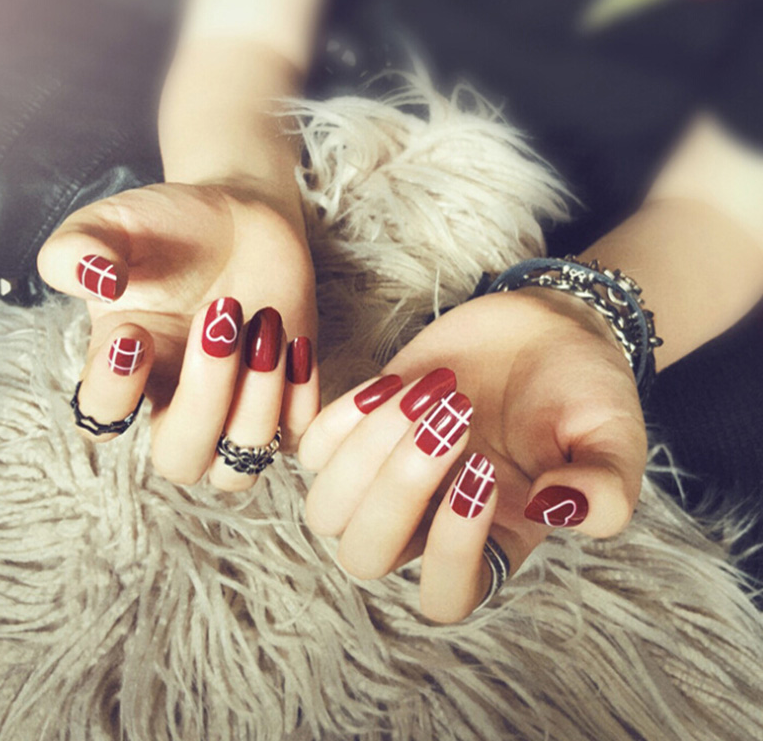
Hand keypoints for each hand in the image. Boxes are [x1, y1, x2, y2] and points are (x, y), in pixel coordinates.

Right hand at [37, 182, 318, 488]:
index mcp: (124, 370)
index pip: (101, 420)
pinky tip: (295, 340)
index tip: (133, 332)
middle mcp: (176, 401)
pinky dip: (300, 398)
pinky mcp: (286, 399)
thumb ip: (78, 247)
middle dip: (203, 400)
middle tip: (220, 318)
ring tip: (267, 325)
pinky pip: (297, 438)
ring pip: (239, 467)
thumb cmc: (172, 226)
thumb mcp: (115, 223)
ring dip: (257, 403)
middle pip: (180, 460)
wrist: (245, 218)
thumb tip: (96, 280)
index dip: (114, 390)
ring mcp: (233, 408)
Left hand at [299, 288, 645, 621]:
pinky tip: (393, 383)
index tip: (487, 469)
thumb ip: (606, 488)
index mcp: (492, 542)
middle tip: (453, 416)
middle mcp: (429, 522)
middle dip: (398, 488)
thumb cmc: (581, 390)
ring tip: (427, 393)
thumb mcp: (613, 438)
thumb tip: (559, 509)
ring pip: (326, 511)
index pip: (444, 596)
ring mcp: (387, 477)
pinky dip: (339, 418)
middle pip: (366, 556)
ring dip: (367, 449)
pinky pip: (311, 452)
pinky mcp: (361, 430)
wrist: (542, 329)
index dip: (451, 547)